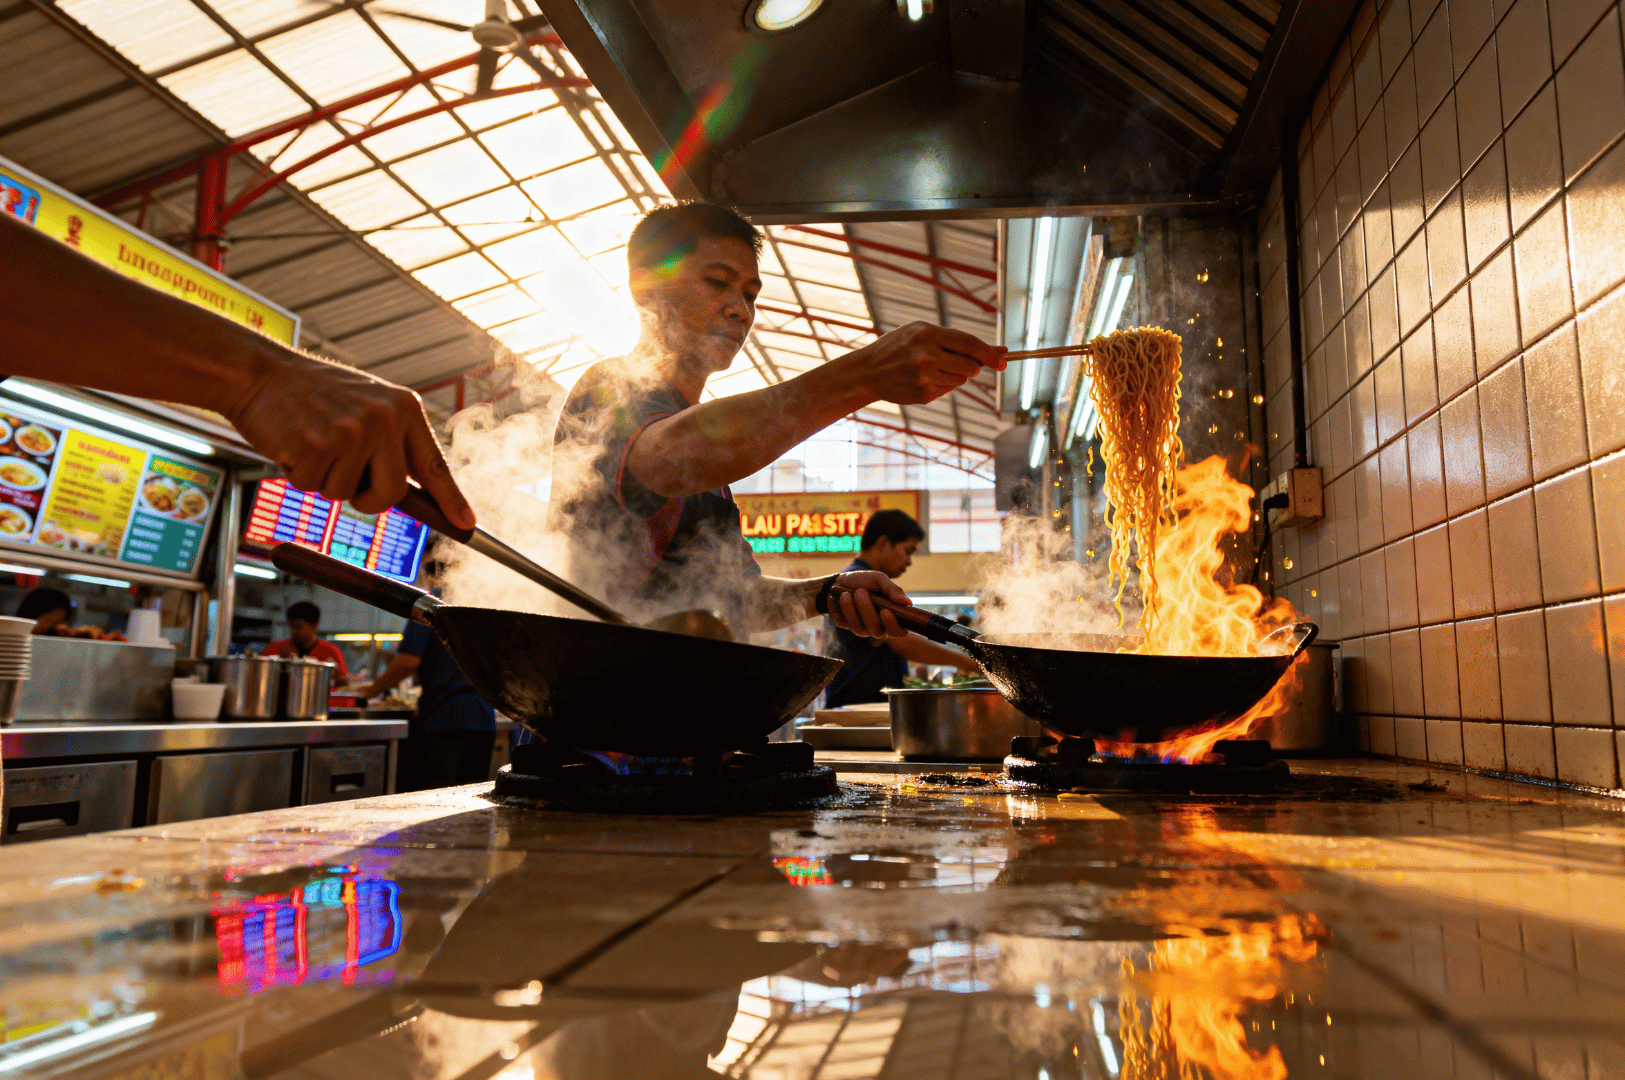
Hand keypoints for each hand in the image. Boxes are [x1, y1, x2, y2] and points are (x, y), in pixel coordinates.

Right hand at [225, 351, 475, 529]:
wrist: (260, 372)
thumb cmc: (313, 395)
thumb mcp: (367, 406)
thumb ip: (391, 442)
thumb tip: (412, 491)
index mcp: (404, 408)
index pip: (434, 464)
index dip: (451, 499)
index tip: (467, 524)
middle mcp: (385, 418)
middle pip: (392, 493)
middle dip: (367, 499)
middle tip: (345, 479)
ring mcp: (352, 431)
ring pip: (345, 494)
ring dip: (323, 480)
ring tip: (312, 442)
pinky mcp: (317, 445)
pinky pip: (311, 486)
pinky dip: (297, 473)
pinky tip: (293, 442)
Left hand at [828, 570, 910, 638]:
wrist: (840, 580)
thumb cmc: (865, 581)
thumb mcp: (880, 580)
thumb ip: (893, 590)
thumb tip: (908, 602)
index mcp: (891, 617)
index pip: (898, 631)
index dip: (893, 625)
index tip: (885, 611)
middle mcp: (878, 627)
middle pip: (877, 630)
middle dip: (867, 611)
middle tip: (861, 591)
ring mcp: (861, 628)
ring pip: (859, 628)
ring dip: (852, 610)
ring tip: (846, 594)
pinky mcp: (845, 626)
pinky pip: (844, 623)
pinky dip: (841, 609)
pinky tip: (840, 597)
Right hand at [844, 322, 1005, 405]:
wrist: (868, 371)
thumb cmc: (899, 346)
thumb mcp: (921, 332)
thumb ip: (955, 340)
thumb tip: (996, 352)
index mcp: (928, 334)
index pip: (970, 345)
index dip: (990, 354)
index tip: (1004, 360)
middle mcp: (927, 356)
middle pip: (970, 367)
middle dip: (970, 366)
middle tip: (954, 361)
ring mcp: (924, 378)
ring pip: (960, 380)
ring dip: (953, 374)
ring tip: (930, 367)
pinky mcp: (923, 395)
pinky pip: (947, 390)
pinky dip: (941, 384)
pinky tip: (921, 379)